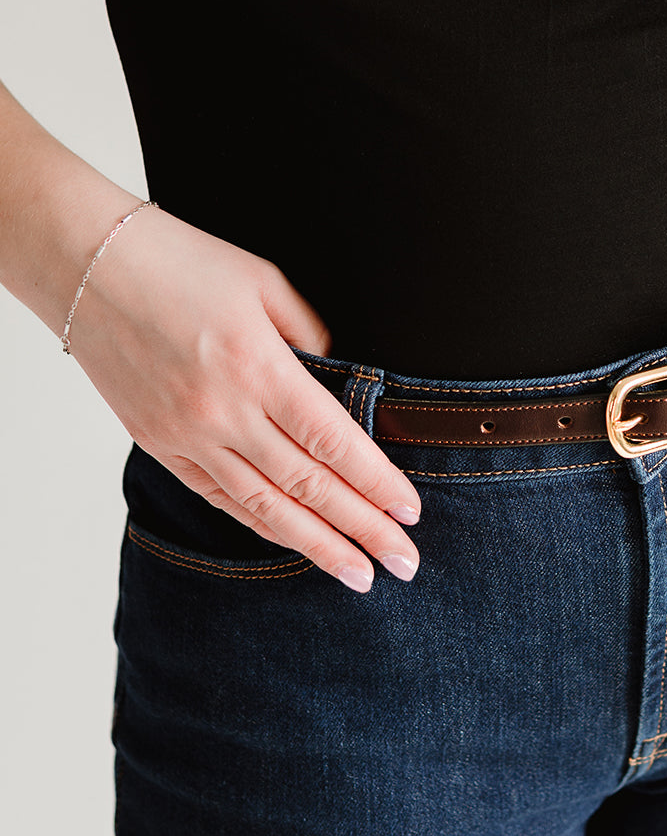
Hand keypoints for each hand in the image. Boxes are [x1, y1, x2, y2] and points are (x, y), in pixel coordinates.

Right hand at [67, 204, 421, 592]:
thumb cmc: (180, 261)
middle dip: (362, 529)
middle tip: (403, 563)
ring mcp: (187, 434)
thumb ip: (312, 336)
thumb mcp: (265, 282)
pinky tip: (293, 544)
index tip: (410, 513)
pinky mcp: (159, 443)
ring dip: (317, 545)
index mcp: (258, 366)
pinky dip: (261, 525)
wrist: (86, 264)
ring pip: (264, 505)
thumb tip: (343, 379)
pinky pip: (218, 497)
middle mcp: (223, 411)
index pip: (333, 442)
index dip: (377, 483)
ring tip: (357, 574)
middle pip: (308, 486)